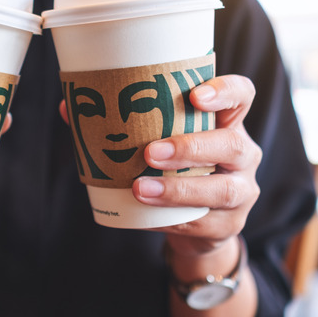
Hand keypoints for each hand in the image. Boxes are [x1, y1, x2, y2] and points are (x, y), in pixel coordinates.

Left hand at [133, 75, 261, 255]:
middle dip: (191, 148)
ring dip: (178, 189)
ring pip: (222, 190)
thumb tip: (72, 108)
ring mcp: (242, 192)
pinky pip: (203, 224)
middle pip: (233, 145)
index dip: (225, 91)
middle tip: (150, 152)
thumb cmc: (176, 168)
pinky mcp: (230, 225)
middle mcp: (244, 155)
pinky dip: (170, 218)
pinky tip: (144, 214)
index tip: (195, 96)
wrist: (197, 223)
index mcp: (229, 123)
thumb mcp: (165, 141)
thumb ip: (130, 124)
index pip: (241, 96)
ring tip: (140, 188)